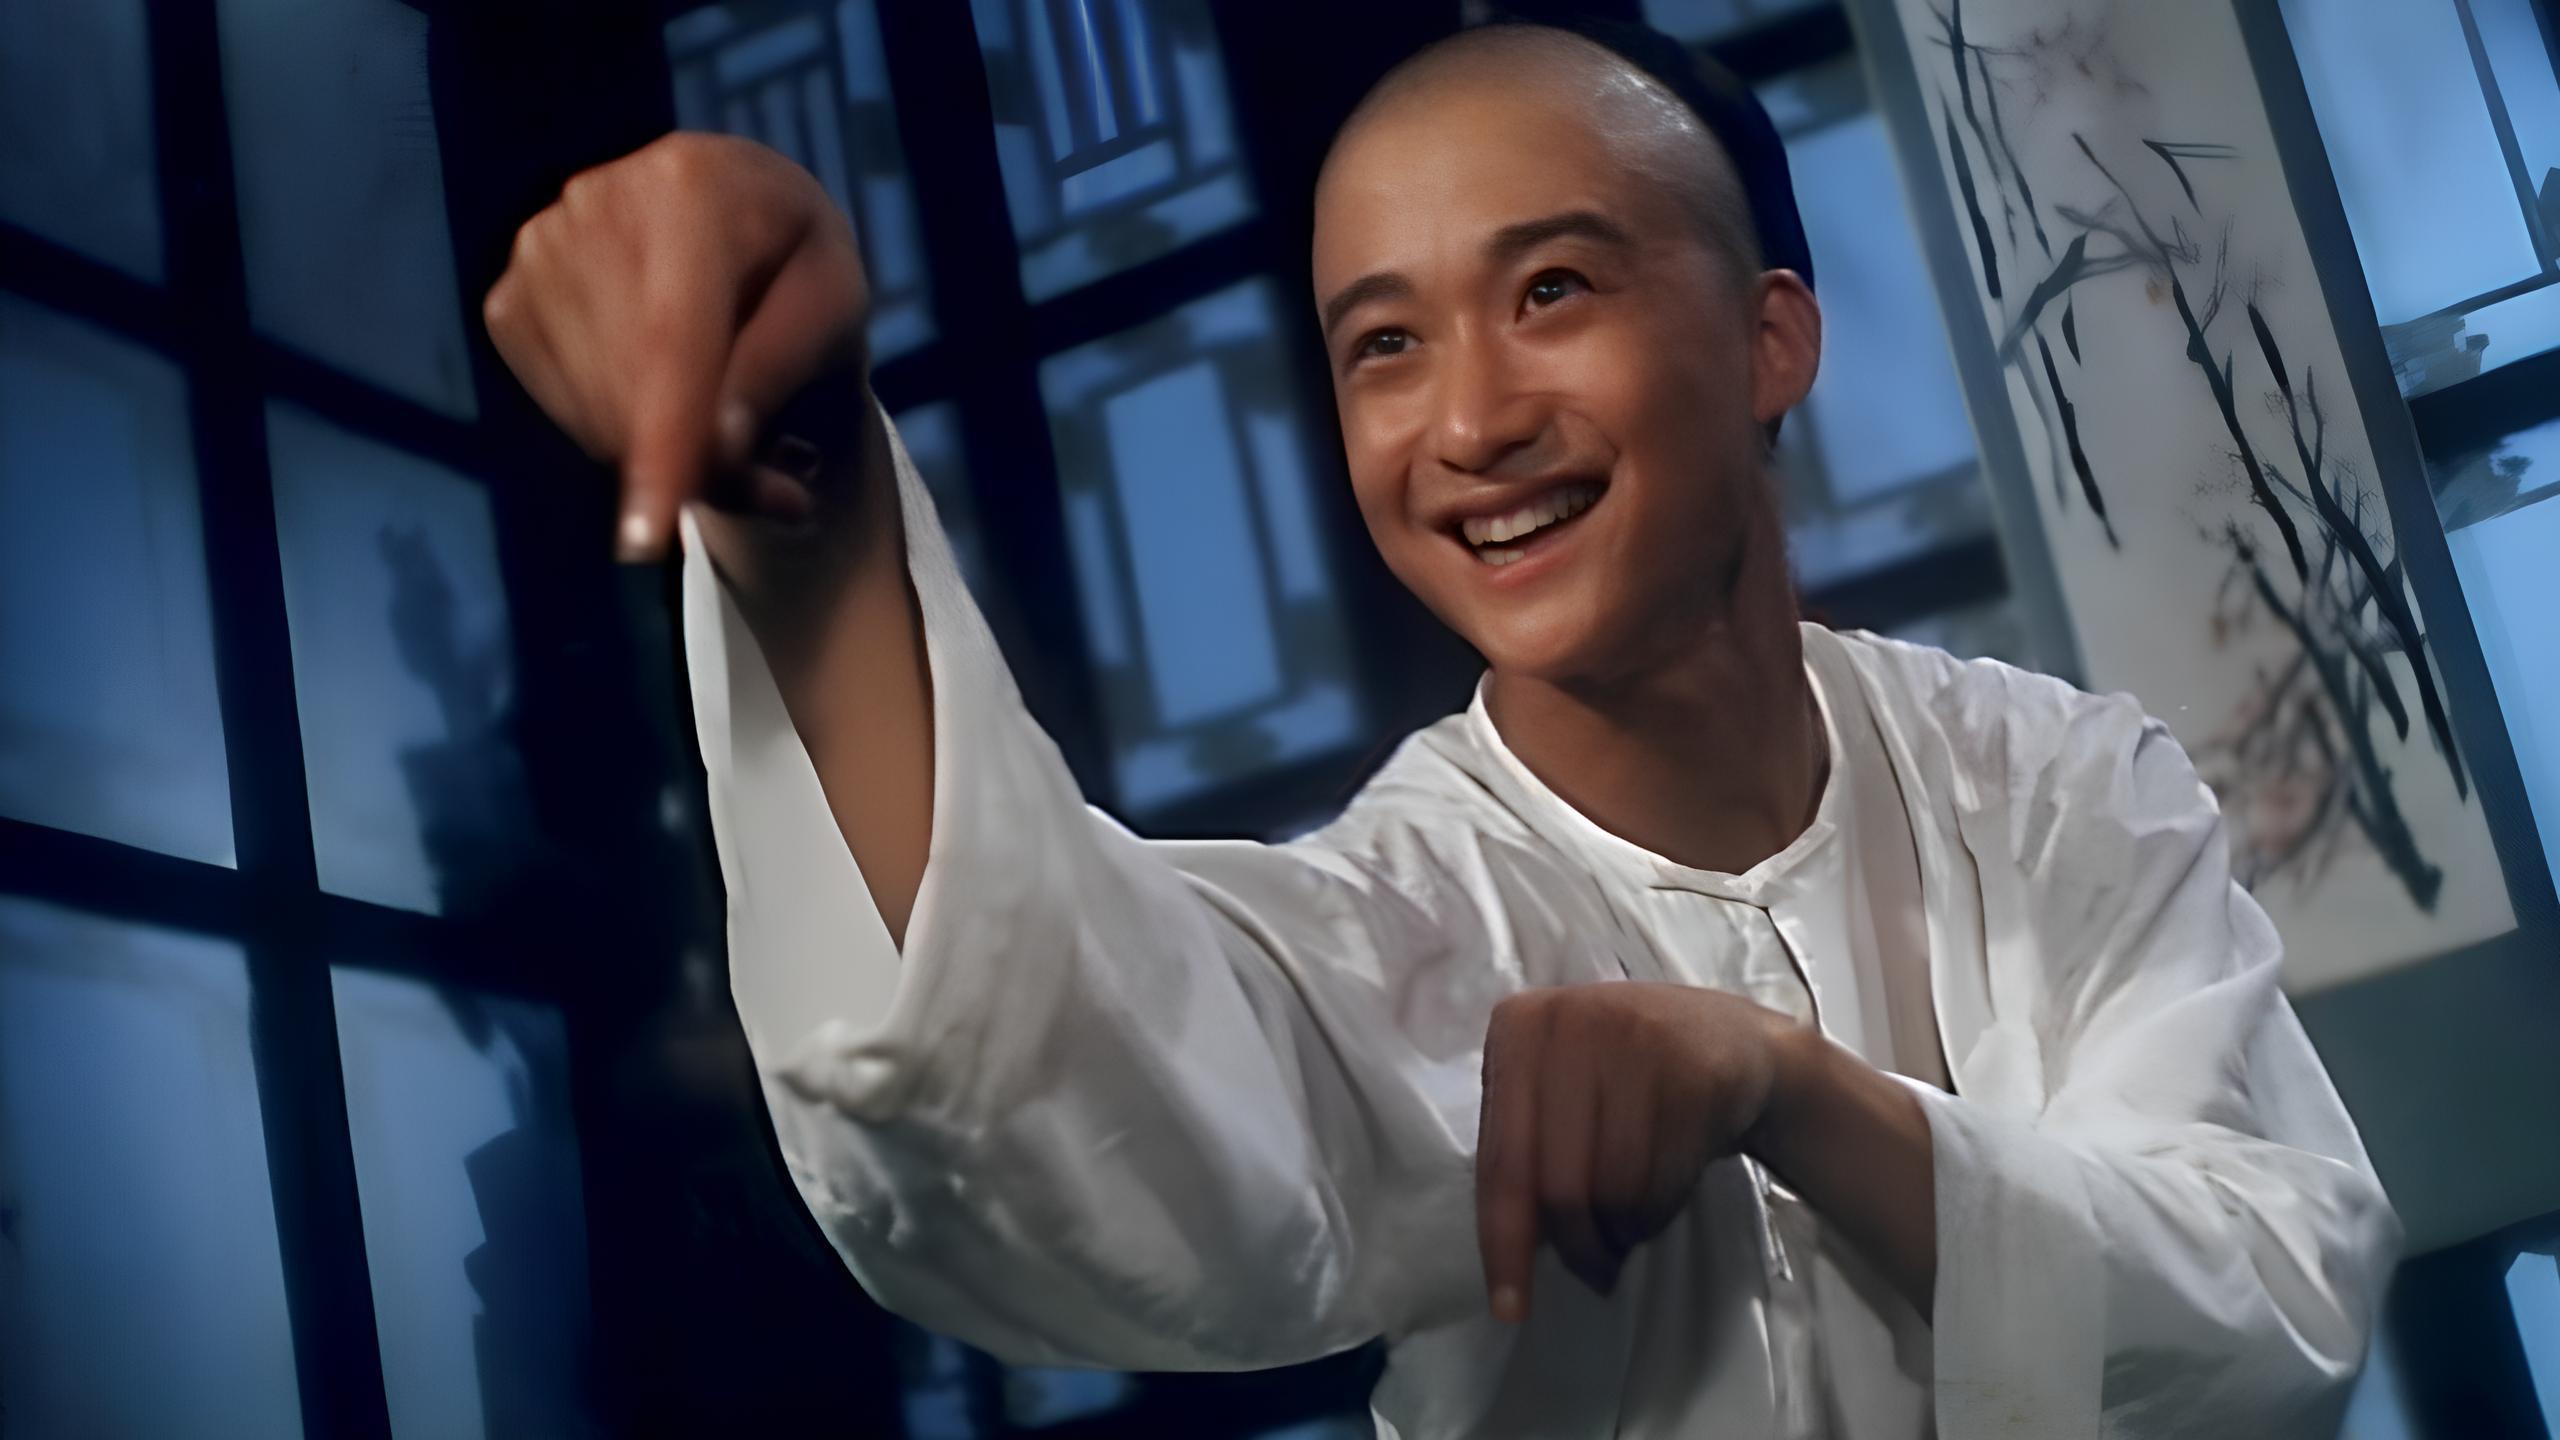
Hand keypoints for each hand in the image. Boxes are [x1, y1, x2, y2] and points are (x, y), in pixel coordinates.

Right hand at [482, 132, 870, 560]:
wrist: (735, 213)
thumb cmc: (797, 262)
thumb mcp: (833, 303)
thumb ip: (782, 366)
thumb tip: (717, 444)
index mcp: (689, 191)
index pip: (671, 338)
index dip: (664, 442)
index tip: (647, 538)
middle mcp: (594, 206)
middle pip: (631, 390)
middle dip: (701, 469)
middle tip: (781, 492)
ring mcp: (537, 252)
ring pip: (594, 415)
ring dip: (666, 462)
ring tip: (736, 438)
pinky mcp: (508, 300)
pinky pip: (565, 411)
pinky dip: (621, 437)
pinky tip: (665, 400)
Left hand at [1474, 982, 1807, 1318]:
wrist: (1731, 1040)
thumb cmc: (1625, 1077)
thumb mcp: (1561, 1092)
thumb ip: (1525, 1152)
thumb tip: (1512, 1254)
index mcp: (1517, 1027)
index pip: (1500, 1160)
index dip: (1504, 1243)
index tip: (1511, 1308)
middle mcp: (1569, 1020)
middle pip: (1557, 1185)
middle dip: (1578, 1247)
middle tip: (1598, 1270)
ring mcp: (1636, 1038)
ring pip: (1613, 1189)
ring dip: (1625, 1231)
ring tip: (1633, 1222)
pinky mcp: (1696, 1068)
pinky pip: (1666, 1180)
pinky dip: (1661, 1210)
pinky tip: (1666, 1193)